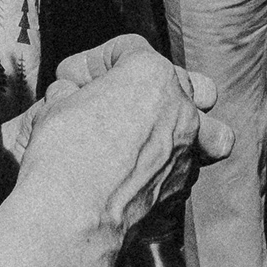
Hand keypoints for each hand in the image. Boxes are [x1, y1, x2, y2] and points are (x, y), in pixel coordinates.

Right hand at [13, 39, 233, 266]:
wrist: (73, 216)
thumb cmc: (63, 154)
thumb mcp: (57, 102)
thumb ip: (75, 88)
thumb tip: (73, 92)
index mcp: (152, 74)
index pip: (128, 50)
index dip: (93, 61)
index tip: (71, 78)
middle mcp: (181, 106)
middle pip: (176, 79)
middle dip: (142, 85)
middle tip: (108, 99)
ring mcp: (188, 148)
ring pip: (209, 126)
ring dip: (186, 124)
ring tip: (161, 130)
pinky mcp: (182, 185)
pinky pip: (189, 165)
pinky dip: (172, 163)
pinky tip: (144, 168)